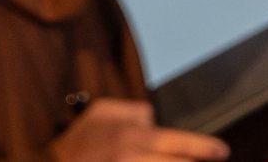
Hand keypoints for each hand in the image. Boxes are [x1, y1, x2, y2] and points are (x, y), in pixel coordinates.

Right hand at [48, 101, 227, 161]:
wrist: (44, 158)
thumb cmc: (80, 136)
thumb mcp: (107, 111)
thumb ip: (136, 112)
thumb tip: (154, 120)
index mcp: (132, 137)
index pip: (178, 143)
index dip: (204, 148)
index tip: (222, 152)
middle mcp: (130, 160)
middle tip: (212, 161)